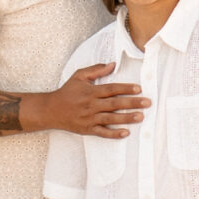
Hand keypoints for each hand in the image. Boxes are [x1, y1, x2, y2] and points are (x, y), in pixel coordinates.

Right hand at [34, 63, 148, 138]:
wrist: (50, 110)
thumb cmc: (67, 92)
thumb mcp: (79, 76)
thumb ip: (96, 70)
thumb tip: (113, 64)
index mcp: (91, 92)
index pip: (111, 89)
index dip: (125, 88)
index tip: (139, 88)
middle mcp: (91, 105)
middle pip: (114, 104)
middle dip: (132, 103)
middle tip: (147, 103)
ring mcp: (89, 118)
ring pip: (111, 119)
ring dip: (126, 118)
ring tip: (141, 117)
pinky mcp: (87, 130)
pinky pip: (102, 133)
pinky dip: (114, 134)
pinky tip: (126, 133)